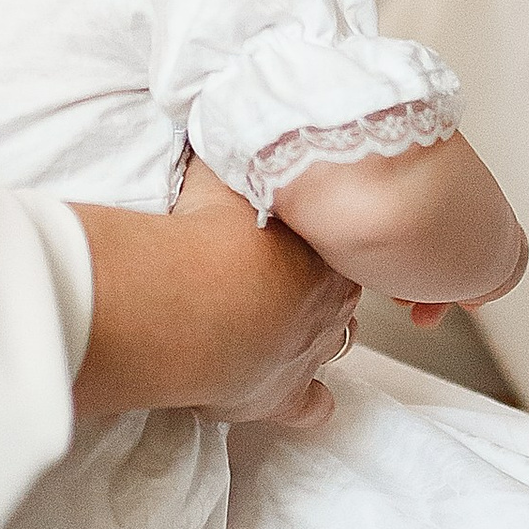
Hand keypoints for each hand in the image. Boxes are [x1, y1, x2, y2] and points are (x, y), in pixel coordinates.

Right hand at [72, 164, 359, 429]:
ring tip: (276, 328)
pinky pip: (312, 405)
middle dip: (313, 286)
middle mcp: (329, 296)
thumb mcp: (221, 167)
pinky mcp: (283, 395)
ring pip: (334, 342)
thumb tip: (232, 123)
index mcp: (321, 242)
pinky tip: (294, 396)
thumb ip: (234, 151)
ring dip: (311, 335)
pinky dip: (307, 402)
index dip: (309, 241)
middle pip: (338, 290)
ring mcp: (310, 348)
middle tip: (273, 277)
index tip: (282, 238)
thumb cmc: (205, 227)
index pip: (335, 241)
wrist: (190, 298)